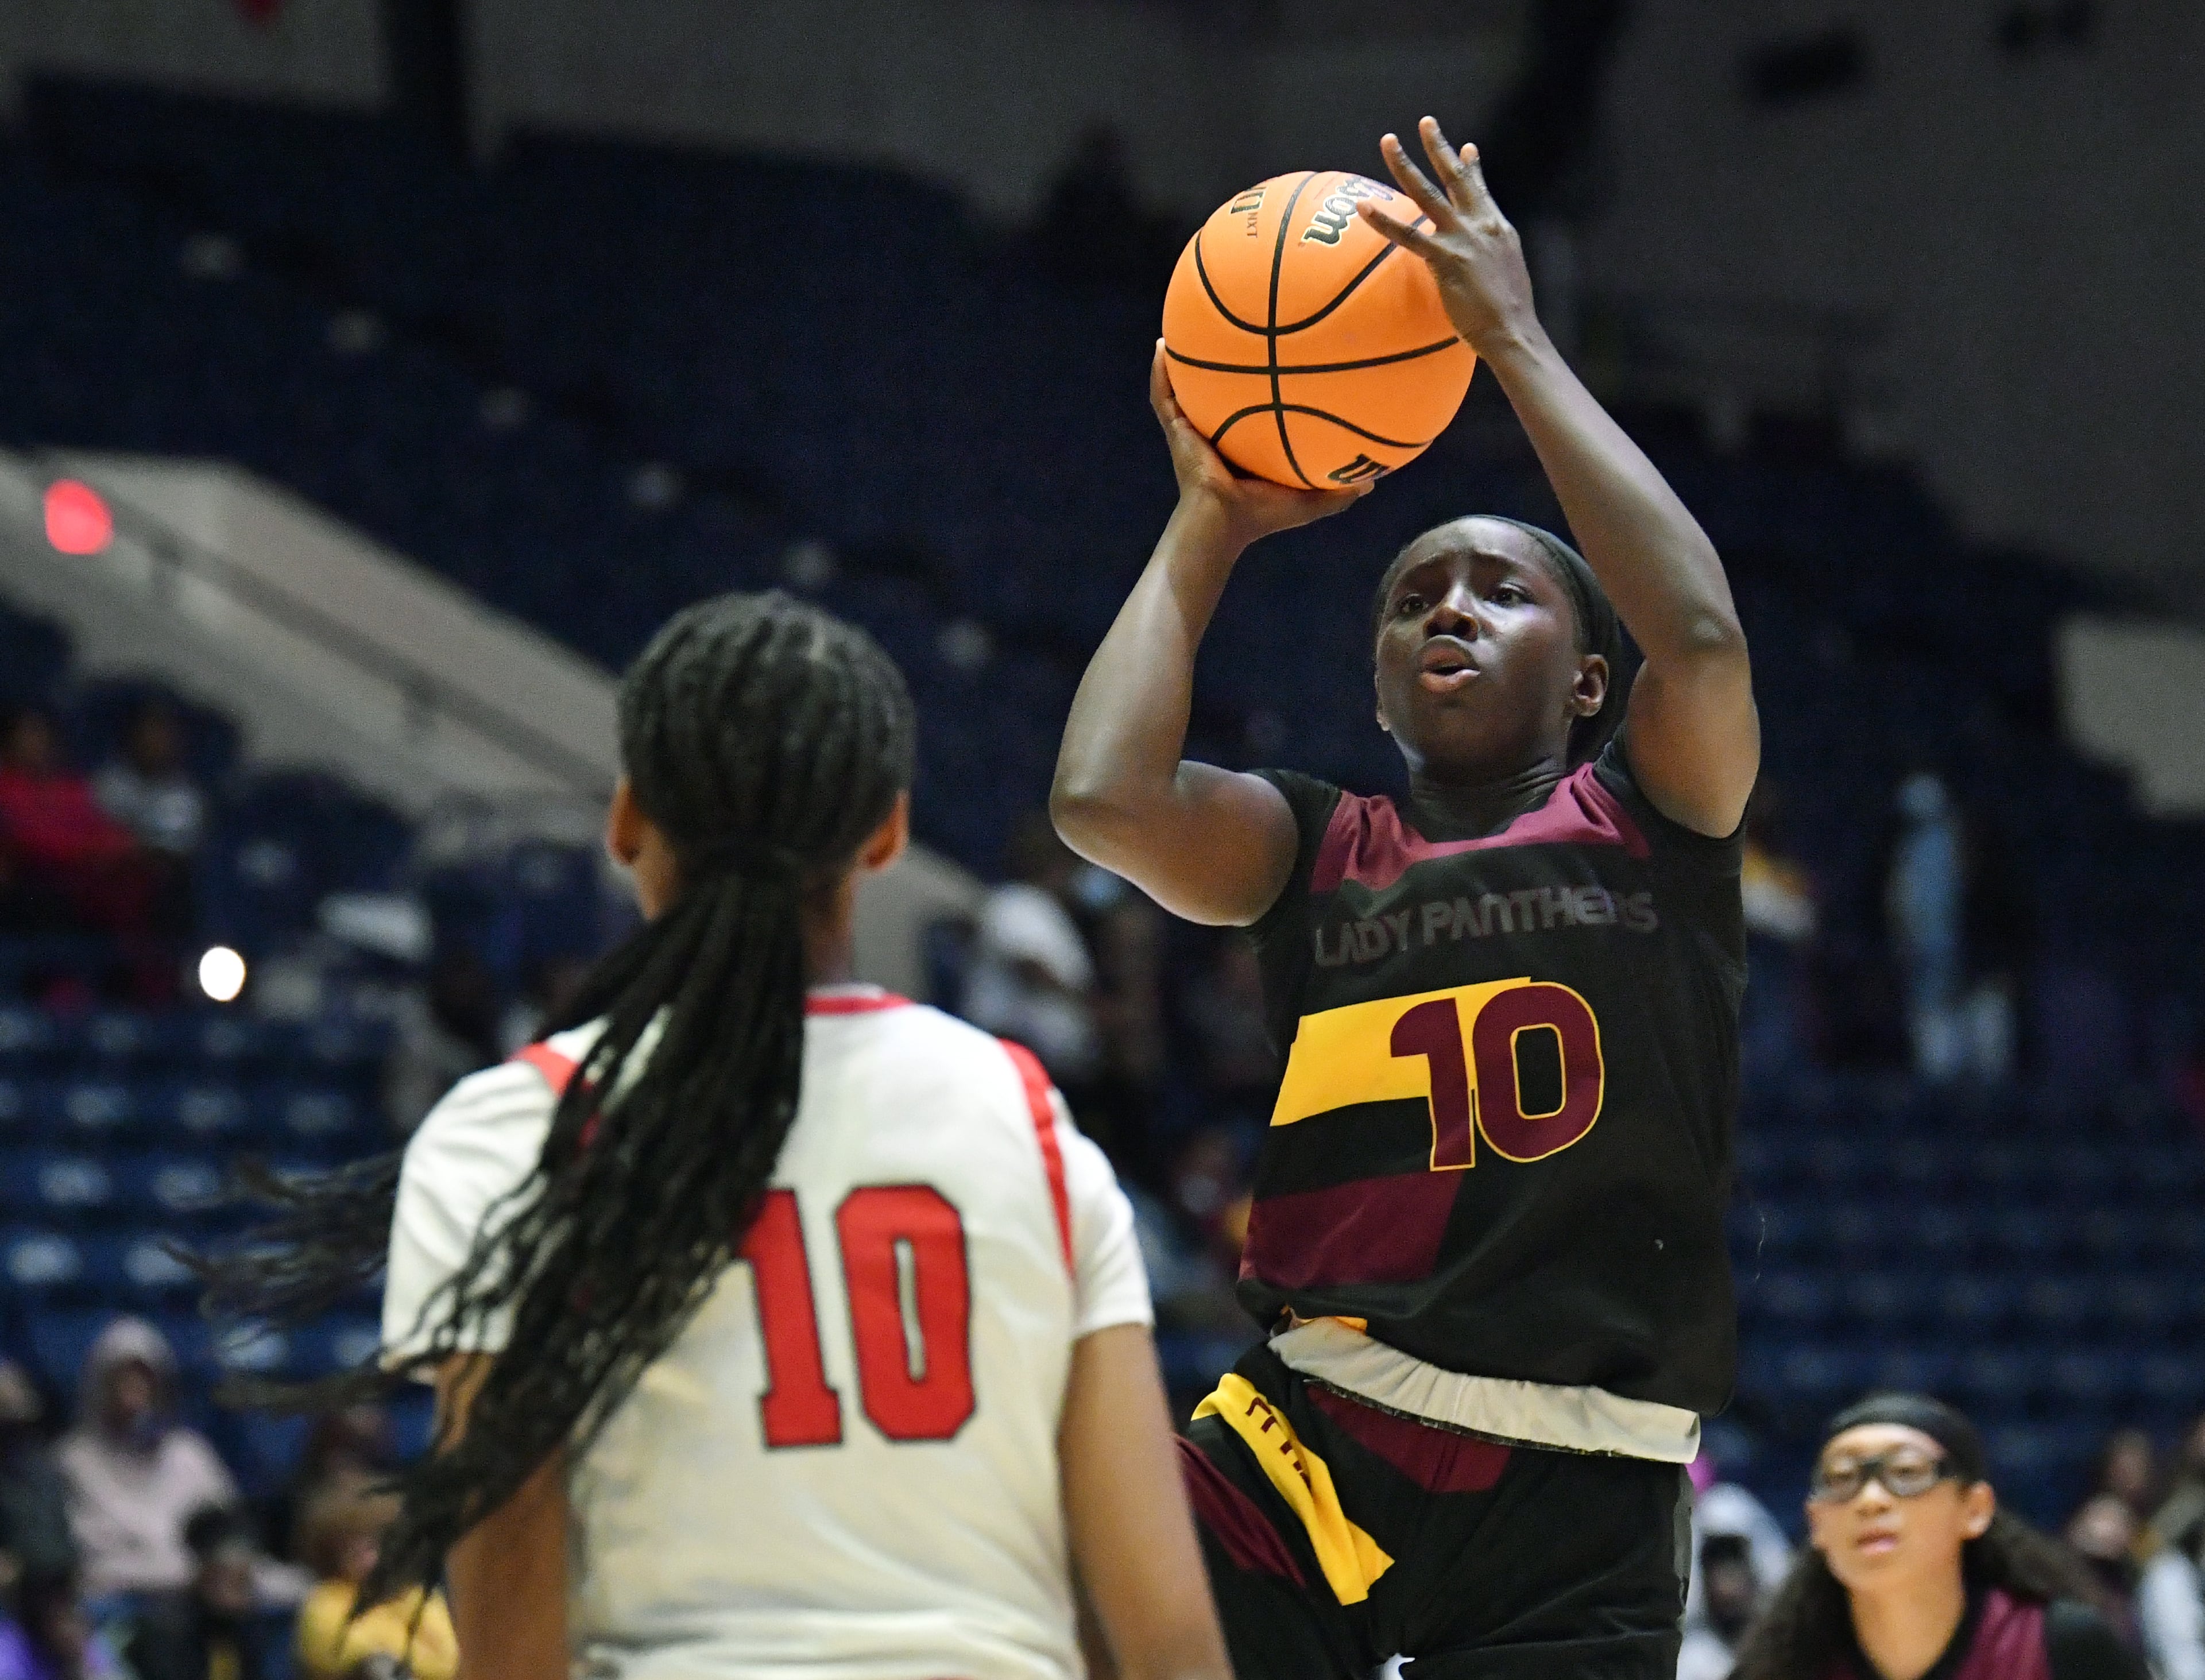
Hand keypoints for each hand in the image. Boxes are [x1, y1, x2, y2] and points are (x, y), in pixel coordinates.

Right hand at [1150, 342, 1368, 548]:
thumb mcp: (1307, 500)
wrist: (1222, 525)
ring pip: (1186, 386)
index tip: (1275, 354)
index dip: (1261, 384)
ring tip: (1184, 324)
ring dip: (1184, 358)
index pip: (1253, 407)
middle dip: (1223, 361)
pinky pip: (1164, 396)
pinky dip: (1160, 372)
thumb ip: (1338, 491)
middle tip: (1231, 327)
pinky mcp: (1176, 430)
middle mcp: (1218, 432)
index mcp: (1245, 445)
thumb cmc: (1261, 517)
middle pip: (1220, 390)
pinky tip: (1161, 345)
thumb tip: (1372, 482)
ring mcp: (1193, 430)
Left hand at [1359, 118, 1543, 359]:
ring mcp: (1463, 239)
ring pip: (1428, 193)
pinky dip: (1384, 221)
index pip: (1480, 191)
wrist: (1513, 332)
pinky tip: (1363, 207)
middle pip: (1456, 177)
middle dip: (1439, 147)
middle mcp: (1481, 225)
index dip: (1471, 167)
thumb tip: (1482, 256)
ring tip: (1387, 141)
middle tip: (1424, 122)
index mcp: (1497, 228)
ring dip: (1405, 165)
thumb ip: (1491, 256)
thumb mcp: (1505, 274)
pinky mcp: (1446, 259)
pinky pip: (1408, 235)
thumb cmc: (1508, 316)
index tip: (1465, 147)